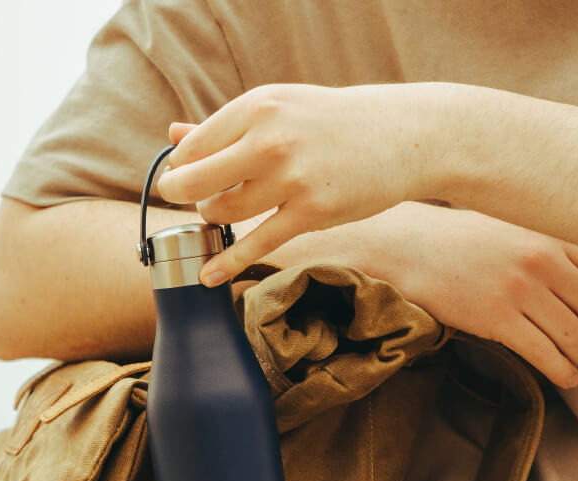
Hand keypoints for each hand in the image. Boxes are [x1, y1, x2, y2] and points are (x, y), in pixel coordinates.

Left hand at [157, 83, 443, 285]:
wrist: (404, 134)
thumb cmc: (335, 123)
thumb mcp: (281, 109)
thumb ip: (226, 126)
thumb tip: (173, 134)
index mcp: (258, 107)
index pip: (192, 147)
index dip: (179, 168)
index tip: (182, 178)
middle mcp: (269, 138)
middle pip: (194, 180)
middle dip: (180, 196)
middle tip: (186, 202)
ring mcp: (291, 177)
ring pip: (223, 211)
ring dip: (214, 219)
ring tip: (225, 213)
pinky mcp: (312, 211)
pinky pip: (256, 242)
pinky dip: (227, 263)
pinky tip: (207, 277)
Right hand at [349, 204, 577, 387]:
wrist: (404, 247)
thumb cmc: (451, 237)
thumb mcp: (506, 224)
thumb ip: (543, 241)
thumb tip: (576, 273)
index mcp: (548, 234)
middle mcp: (541, 259)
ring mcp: (520, 290)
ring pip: (575, 336)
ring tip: (572, 362)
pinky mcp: (497, 318)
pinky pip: (545, 354)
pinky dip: (562, 372)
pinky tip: (563, 378)